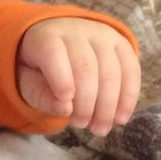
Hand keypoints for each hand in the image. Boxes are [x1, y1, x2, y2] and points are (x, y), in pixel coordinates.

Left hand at [16, 17, 139, 135]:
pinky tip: (121, 118)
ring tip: (99, 128)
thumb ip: (42, 96)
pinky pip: (131, 69)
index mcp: (46, 37)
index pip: (53, 54)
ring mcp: (102, 35)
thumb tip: (65, 109)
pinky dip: (128, 98)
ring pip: (111, 71)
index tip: (65, 110)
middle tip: (81, 125)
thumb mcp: (29, 84)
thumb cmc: (40, 70)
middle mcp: (76, 31)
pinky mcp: (121, 43)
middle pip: (86, 67)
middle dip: (86, 103)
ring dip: (108, 106)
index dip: (61, 81)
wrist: (59, 44)